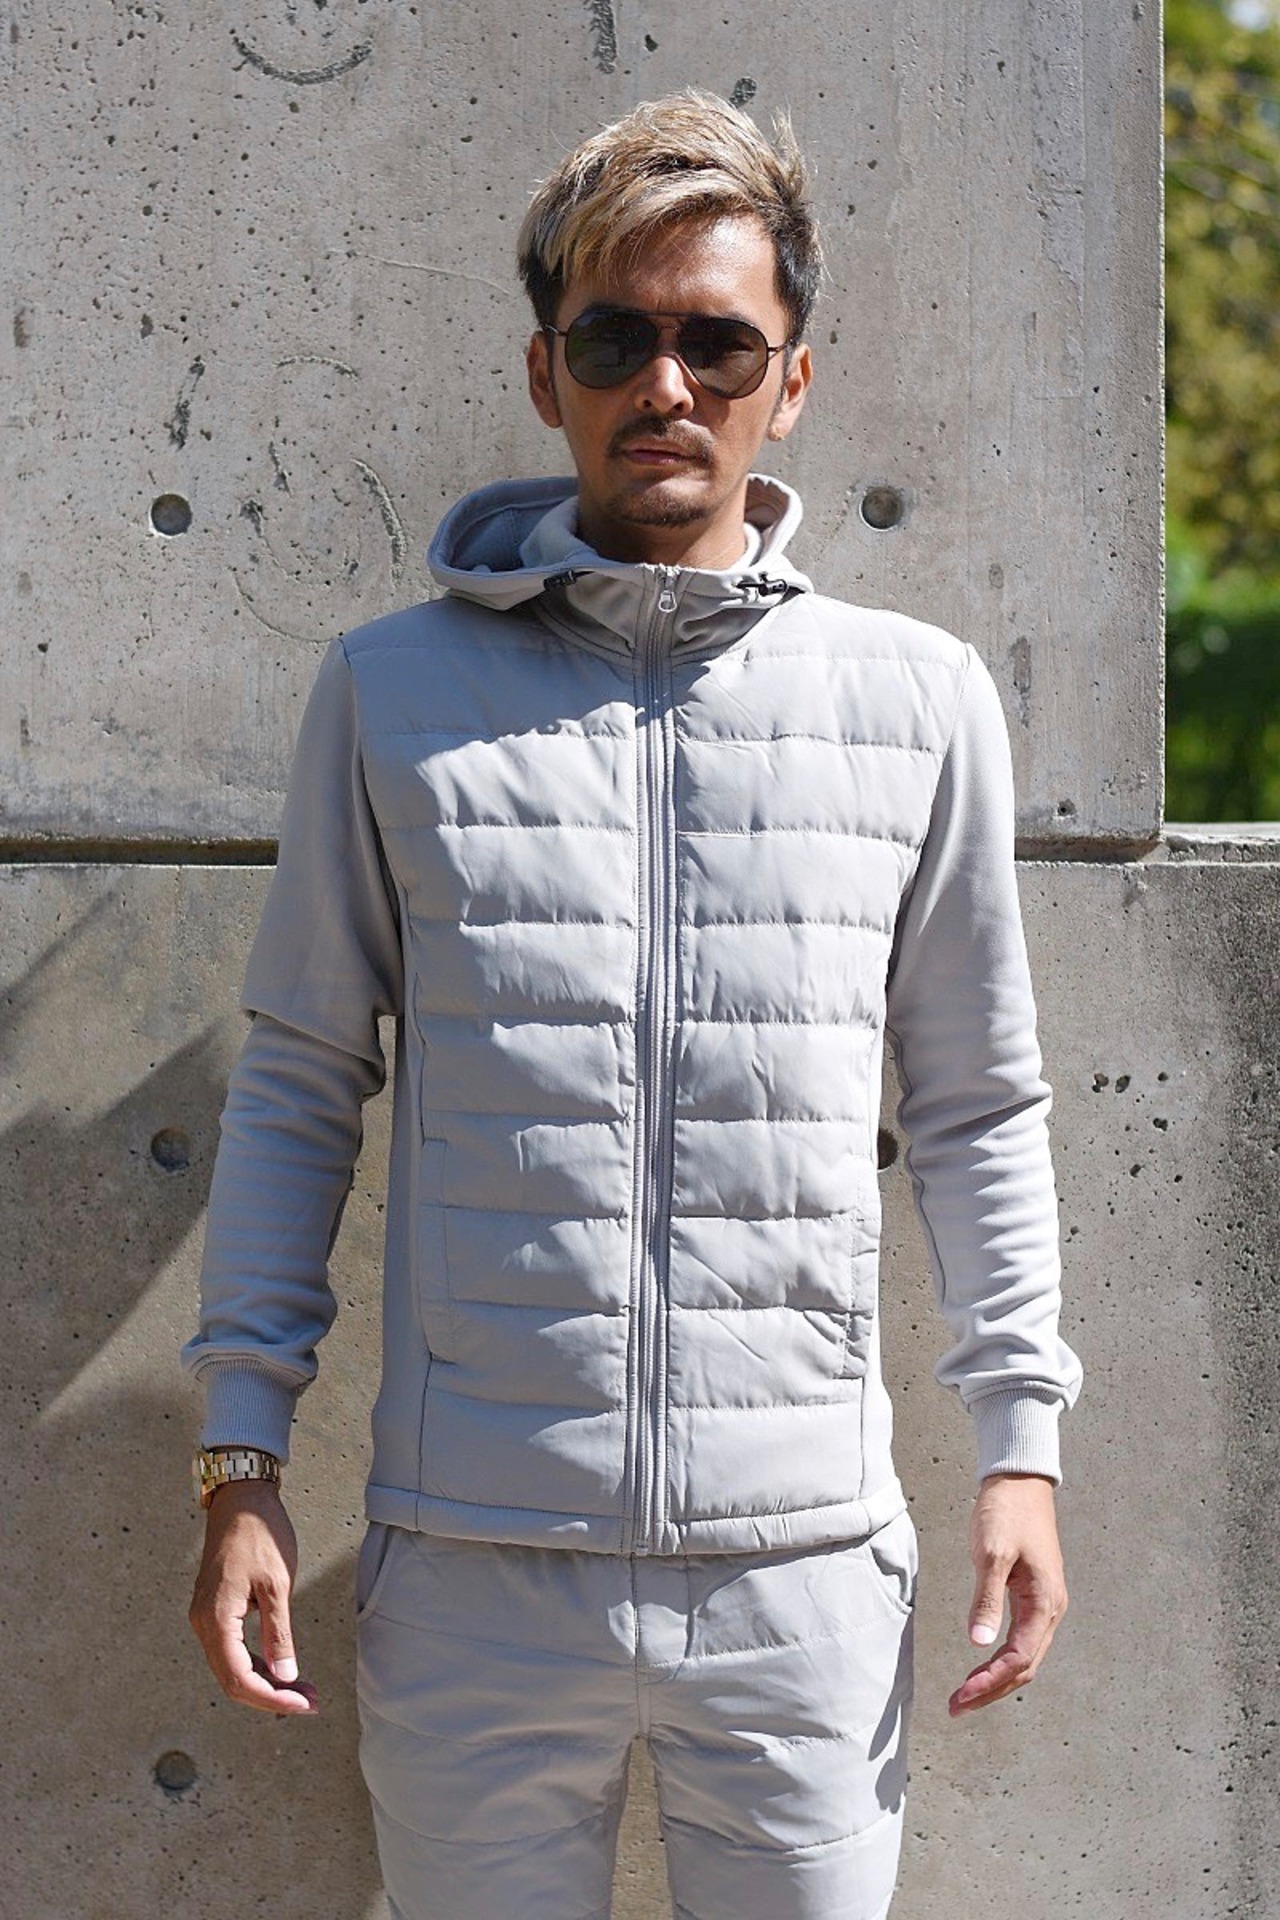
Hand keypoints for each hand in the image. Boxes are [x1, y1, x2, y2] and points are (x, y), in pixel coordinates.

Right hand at [189, 1479, 318, 1714]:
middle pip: (232, 1680)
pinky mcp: (214, 1610)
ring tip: (302, 1689)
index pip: (239, 1678)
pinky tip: (281, 1668)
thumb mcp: (277, 1583)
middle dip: (271, 1697)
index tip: (303, 1705)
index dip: (271, 1699)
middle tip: (309, 1702)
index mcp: (215, 1618)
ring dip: (265, 1683)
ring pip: (231, 1668)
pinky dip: (256, 1664)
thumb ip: (278, 1633)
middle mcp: (203, 1623)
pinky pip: (231, 1650)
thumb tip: (286, 1677)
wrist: (241, 1498)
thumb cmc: (260, 1533)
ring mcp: (206, 1617)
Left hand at [948, 1473, 1066, 1716]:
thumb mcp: (992, 1553)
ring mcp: (1044, 1603)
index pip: (1018, 1658)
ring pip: (1025, 1656)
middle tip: (957, 1706)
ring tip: (965, 1695)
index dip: (989, 1680)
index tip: (961, 1695)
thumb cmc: (1006, 1511)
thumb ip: (986, 1599)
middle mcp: (1050, 1608)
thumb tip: (978, 1642)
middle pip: (1024, 1666)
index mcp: (1044, 1601)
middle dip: (991, 1690)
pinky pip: (1022, 1639)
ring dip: (996, 1679)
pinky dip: (1001, 1659)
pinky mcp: (1033, 1595)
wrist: (1019, 1480)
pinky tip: (982, 1667)